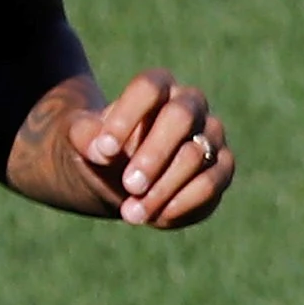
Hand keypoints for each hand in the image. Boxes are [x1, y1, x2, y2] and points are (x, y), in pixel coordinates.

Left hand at [65, 70, 232, 226]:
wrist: (120, 177)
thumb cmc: (104, 151)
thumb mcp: (82, 141)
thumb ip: (84, 136)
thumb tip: (102, 150)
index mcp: (158, 86)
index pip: (149, 88)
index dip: (127, 117)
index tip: (103, 150)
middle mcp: (191, 105)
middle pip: (181, 117)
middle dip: (153, 155)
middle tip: (128, 185)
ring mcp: (211, 137)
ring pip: (197, 156)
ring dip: (163, 189)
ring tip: (131, 213)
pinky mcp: (221, 170)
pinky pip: (211, 185)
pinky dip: (182, 204)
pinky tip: (155, 218)